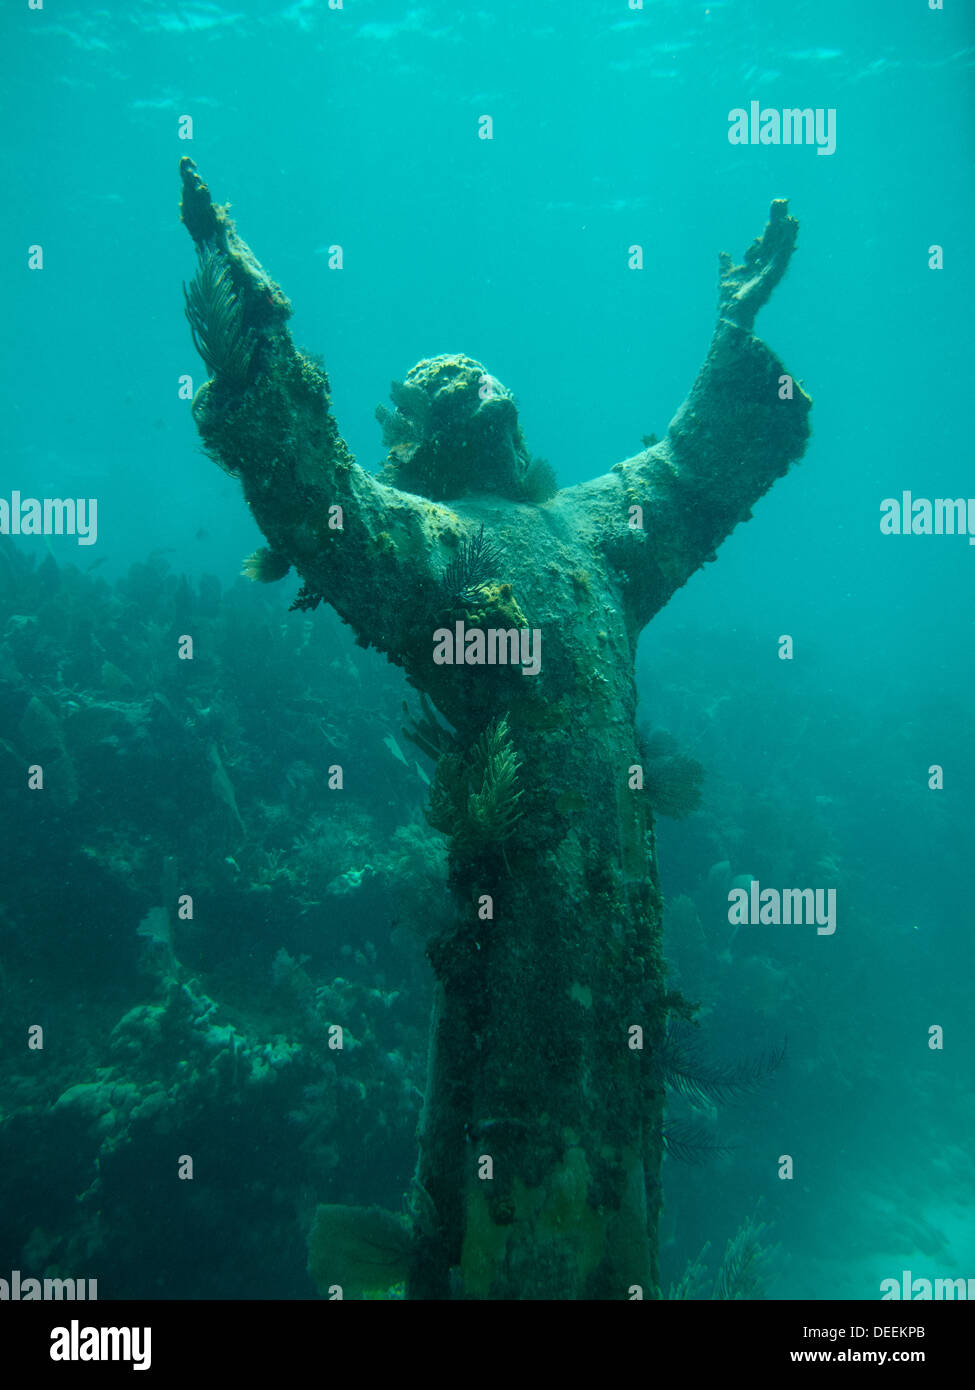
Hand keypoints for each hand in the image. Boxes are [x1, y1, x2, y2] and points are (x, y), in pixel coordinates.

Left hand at [718, 199, 798, 330]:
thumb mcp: (727, 274)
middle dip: (778, 221)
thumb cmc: (731, 298)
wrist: (732, 312)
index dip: (769, 228)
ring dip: (787, 230)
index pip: (765, 242)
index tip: (772, 214)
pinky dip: (787, 243)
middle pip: (774, 239)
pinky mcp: (774, 274)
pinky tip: (791, 230)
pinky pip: (782, 256)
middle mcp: (766, 266)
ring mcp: (771, 270)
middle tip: (783, 202)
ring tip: (792, 215)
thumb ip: (726, 264)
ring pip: (781, 246)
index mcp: (757, 264)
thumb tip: (722, 253)